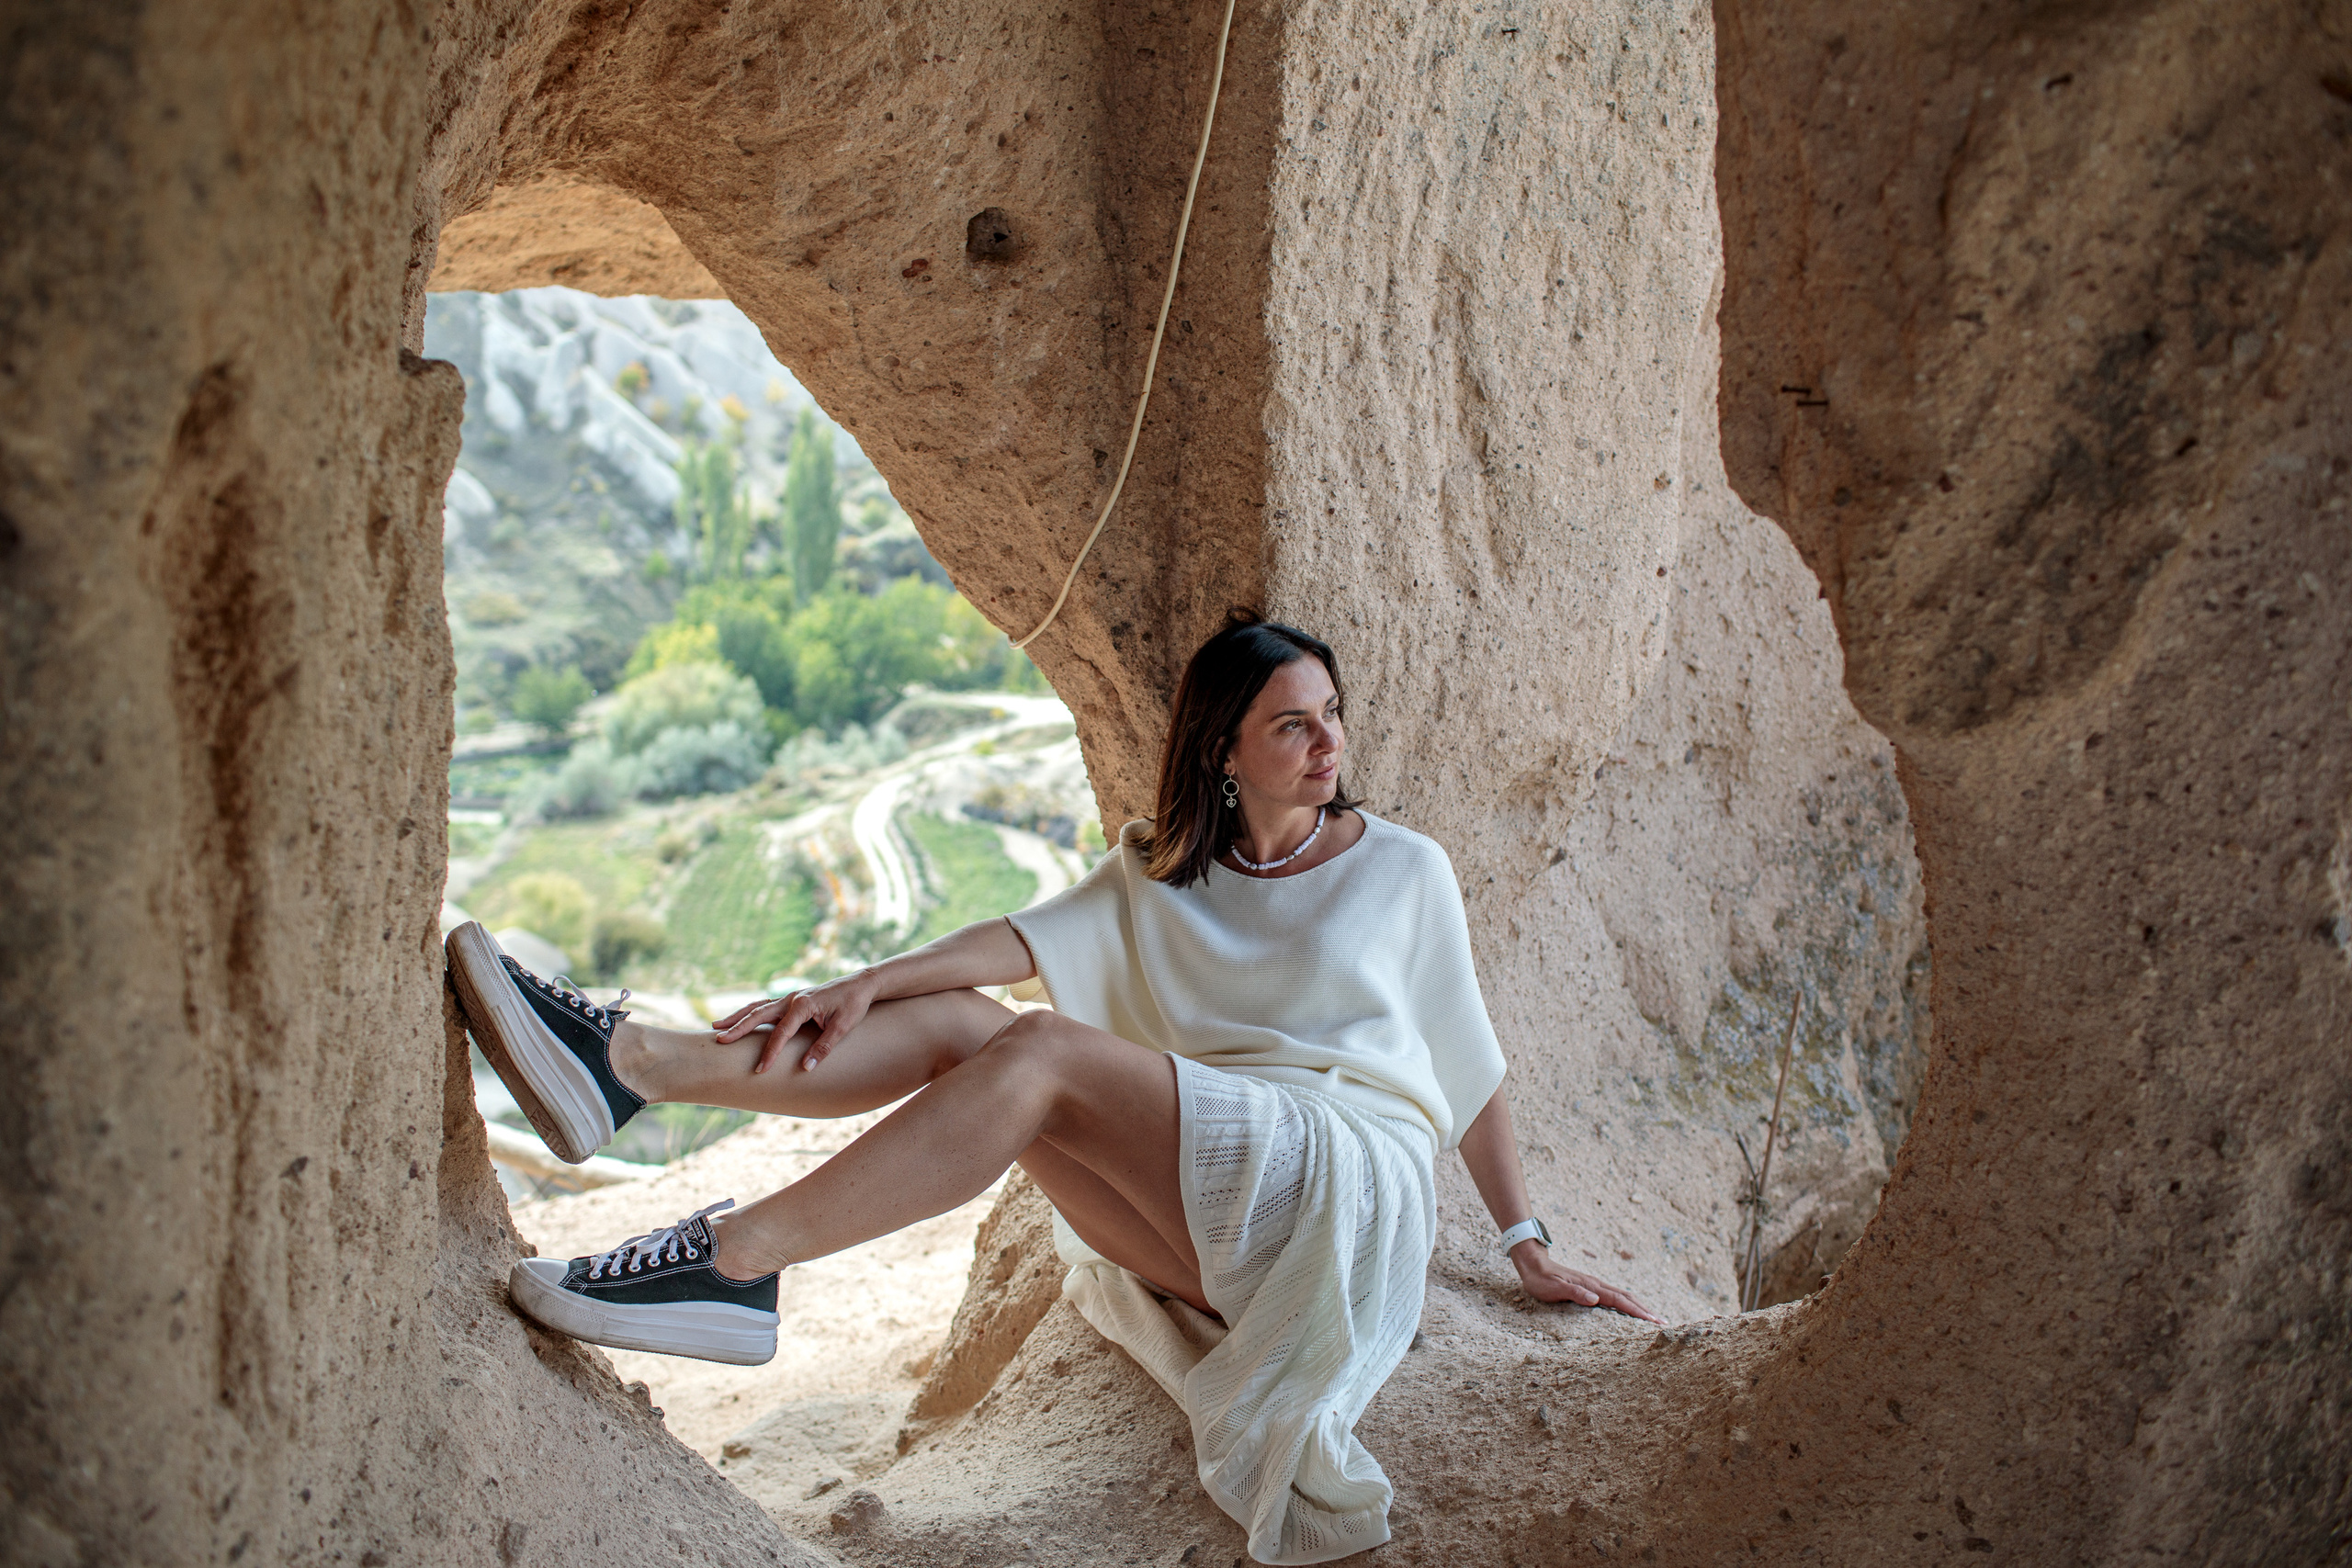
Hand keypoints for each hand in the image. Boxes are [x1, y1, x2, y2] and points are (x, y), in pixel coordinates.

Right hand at [711, 969, 881, 1074]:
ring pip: (758, 1007)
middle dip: (738, 1028)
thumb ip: (823, 1047)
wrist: (861, 984)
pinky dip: (751, 1012)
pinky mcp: (793, 999)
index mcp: (803, 1004)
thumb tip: (806, 1068)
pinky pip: (766, 1006)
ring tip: (717, 1026)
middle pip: (759, 1014)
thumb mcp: (843, 1028)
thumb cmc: (854, 1004)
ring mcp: (791, 997)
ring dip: (738, 1017)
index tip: (760, 1070)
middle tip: (719, 1040)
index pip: (781, 1033)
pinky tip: (741, 1019)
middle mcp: (793, 998)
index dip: (770, 1052)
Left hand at [1512, 1242, 1663, 1323]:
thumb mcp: (1553, 1288)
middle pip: (1627, 1297)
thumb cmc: (1541, 1279)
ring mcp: (1595, 1285)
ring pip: (1622, 1296)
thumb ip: (1574, 1293)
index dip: (1637, 1311)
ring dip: (1639, 1307)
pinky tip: (1630, 1310)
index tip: (1653, 1321)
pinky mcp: (1591, 1287)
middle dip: (1645, 1310)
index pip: (1619, 1300)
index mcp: (1591, 1286)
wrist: (1533, 1264)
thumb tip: (1596, 1299)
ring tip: (1653, 1319)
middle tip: (1663, 1323)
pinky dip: (1627, 1304)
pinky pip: (1614, 1297)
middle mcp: (1596, 1285)